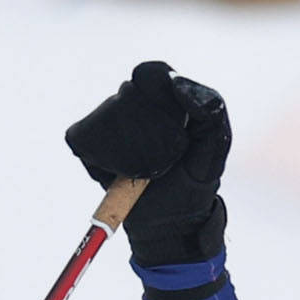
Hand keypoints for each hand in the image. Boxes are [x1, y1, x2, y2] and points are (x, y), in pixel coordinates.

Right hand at [65, 60, 231, 267]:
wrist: (169, 224)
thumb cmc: (192, 184)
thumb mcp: (213, 152)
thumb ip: (210, 113)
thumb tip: (178, 82)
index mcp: (164, 98)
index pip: (152, 74)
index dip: (160, 95)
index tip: (175, 129)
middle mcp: (133, 104)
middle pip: (129, 94)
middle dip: (151, 133)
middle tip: (165, 162)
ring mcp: (108, 123)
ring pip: (108, 116)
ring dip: (131, 151)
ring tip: (145, 171)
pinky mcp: (87, 144)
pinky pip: (86, 138)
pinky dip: (105, 162)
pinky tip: (120, 175)